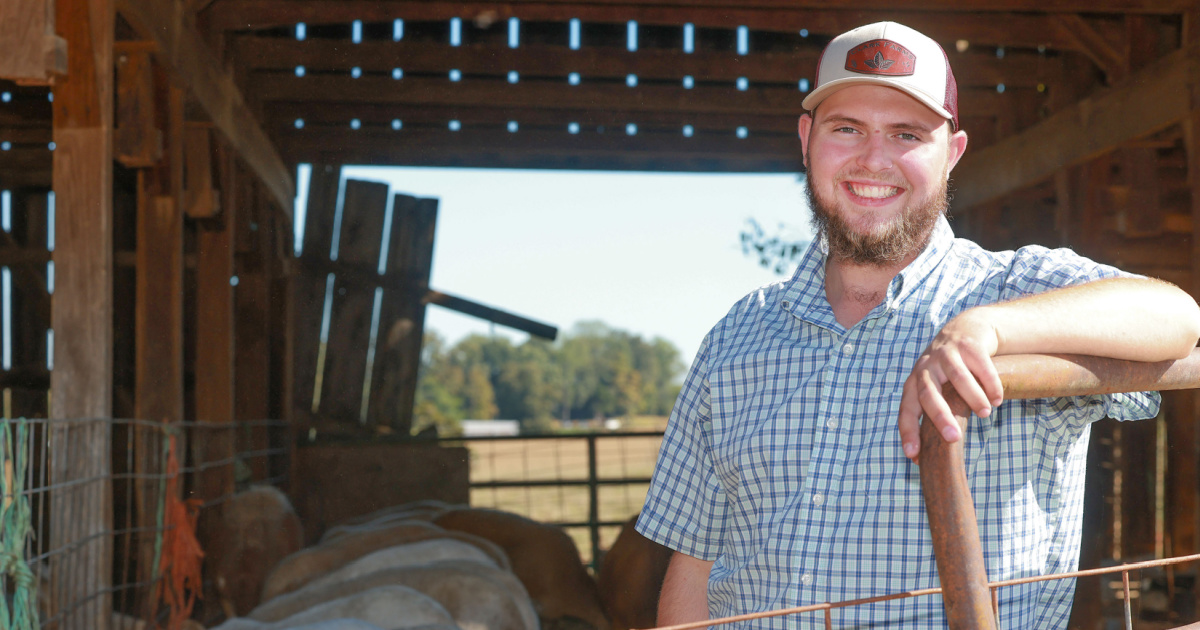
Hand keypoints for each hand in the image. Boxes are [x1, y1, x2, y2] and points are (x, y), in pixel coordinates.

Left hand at [898, 309, 1003, 461]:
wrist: (966, 329)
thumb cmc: (949, 371)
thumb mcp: (937, 388)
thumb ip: (934, 414)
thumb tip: (926, 458)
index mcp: (915, 382)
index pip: (906, 409)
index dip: (908, 432)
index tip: (912, 455)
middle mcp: (926, 367)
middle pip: (927, 393)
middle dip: (939, 416)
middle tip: (954, 438)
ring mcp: (946, 353)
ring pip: (957, 377)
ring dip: (971, 397)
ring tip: (985, 413)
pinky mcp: (968, 344)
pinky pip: (980, 365)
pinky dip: (990, 383)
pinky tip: (997, 398)